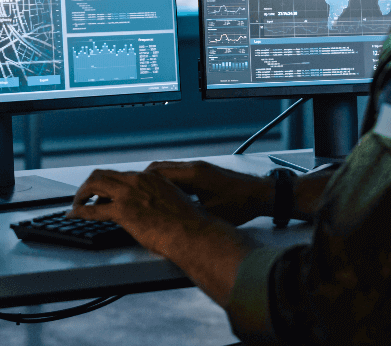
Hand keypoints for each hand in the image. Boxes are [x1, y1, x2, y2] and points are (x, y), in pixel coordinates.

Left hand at [70, 167, 257, 306]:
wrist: (192, 233)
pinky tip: (74, 215)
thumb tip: (154, 209)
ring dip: (81, 194)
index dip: (107, 184)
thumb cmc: (188, 223)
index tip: (102, 193)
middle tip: (83, 196)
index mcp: (150, 178)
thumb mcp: (174, 201)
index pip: (121, 175)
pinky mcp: (124, 211)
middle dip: (89, 185)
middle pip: (103, 174)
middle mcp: (137, 181)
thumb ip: (160, 199)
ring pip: (94, 184)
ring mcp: (129, 194)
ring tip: (76, 204)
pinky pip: (93, 210)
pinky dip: (79, 211)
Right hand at [144, 160, 272, 225]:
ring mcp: (197, 169)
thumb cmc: (240, 204)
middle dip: (143, 180)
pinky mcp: (201, 173)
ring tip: (142, 194)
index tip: (132, 190)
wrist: (259, 194)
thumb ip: (191, 214)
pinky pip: (177, 173)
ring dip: (154, 180)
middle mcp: (194, 168)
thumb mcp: (212, 213)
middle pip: (159, 168)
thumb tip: (171, 221)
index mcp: (195, 175)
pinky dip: (166, 181)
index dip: (143, 182)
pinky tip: (162, 194)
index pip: (159, 173)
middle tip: (131, 193)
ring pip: (167, 170)